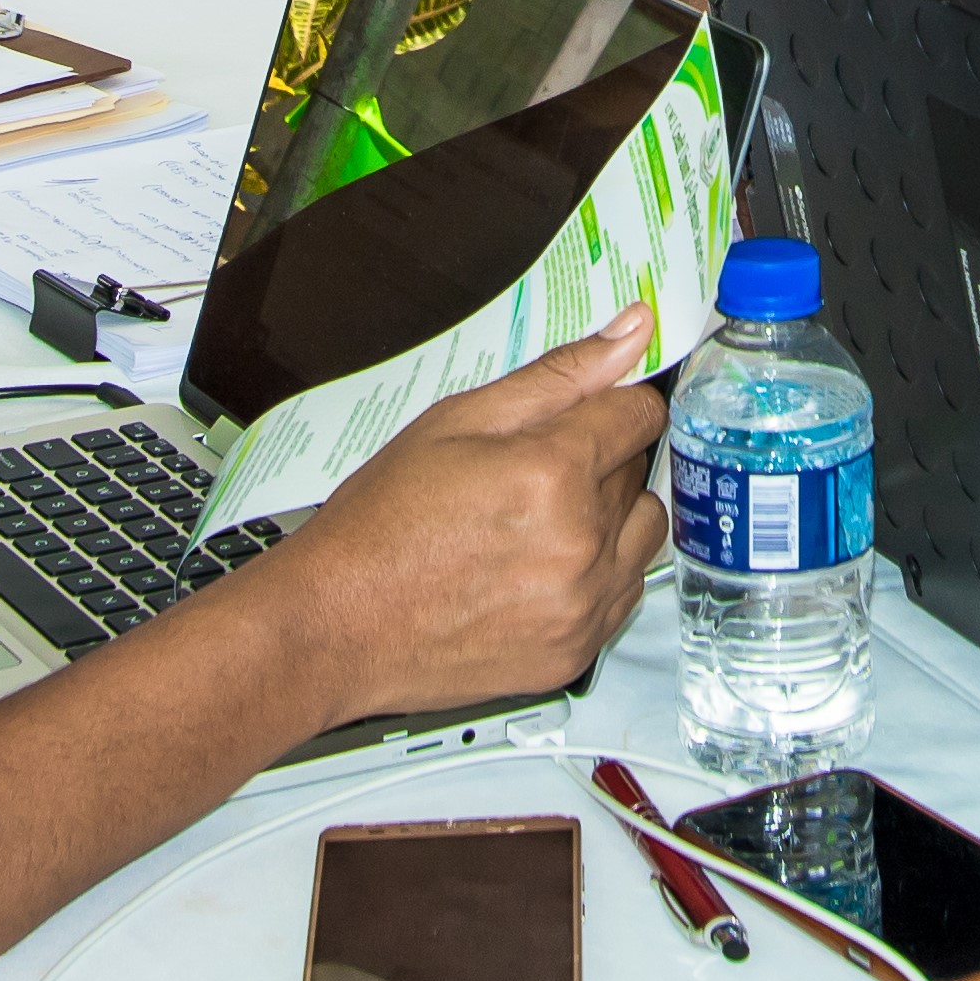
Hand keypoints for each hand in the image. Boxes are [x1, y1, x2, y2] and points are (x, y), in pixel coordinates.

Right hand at [266, 312, 667, 720]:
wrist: (337, 626)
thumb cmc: (384, 520)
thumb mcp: (458, 421)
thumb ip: (559, 375)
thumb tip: (635, 328)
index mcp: (554, 472)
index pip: (641, 413)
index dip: (616, 403)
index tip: (593, 412)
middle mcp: (582, 542)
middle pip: (638, 472)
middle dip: (599, 462)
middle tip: (532, 473)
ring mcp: (583, 606)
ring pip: (642, 534)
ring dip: (610, 520)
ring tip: (540, 523)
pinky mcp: (575, 652)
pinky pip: (622, 593)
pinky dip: (596, 575)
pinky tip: (537, 570)